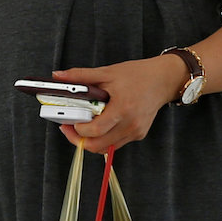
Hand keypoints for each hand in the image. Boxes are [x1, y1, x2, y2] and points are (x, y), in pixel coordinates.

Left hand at [53, 55, 185, 152]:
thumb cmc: (139, 75)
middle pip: (98, 146)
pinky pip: (115, 143)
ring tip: (83, 126)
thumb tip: (58, 76)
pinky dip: (104, 138)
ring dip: (91, 141)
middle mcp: (130, 124)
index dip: (78, 130)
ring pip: (105, 148)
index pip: (95, 130)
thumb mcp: (107, 72)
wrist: (164, 80)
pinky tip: (101, 124)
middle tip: (70, 127)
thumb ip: (81, 76)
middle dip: (79, 140)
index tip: (69, 122)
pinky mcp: (138, 135)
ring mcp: (135, 132)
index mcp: (122, 108)